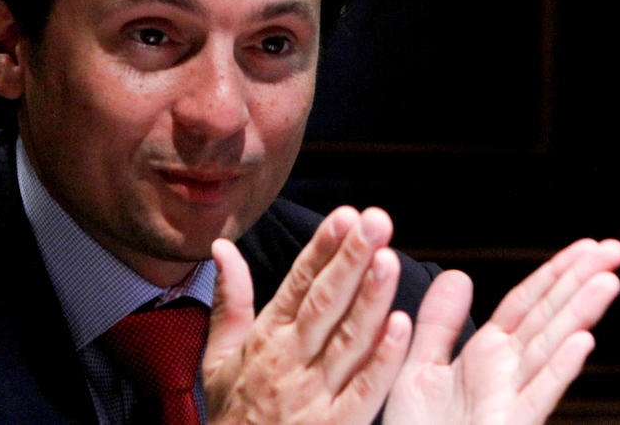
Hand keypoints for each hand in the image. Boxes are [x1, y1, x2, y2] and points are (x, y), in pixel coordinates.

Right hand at [202, 206, 412, 424]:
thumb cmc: (232, 414)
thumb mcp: (218, 357)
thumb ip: (229, 300)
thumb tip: (222, 246)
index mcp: (267, 338)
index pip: (298, 283)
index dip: (322, 248)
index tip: (345, 215)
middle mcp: (290, 360)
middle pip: (325, 302)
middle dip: (351, 259)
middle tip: (375, 220)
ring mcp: (313, 395)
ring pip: (347, 339)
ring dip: (370, 298)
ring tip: (389, 258)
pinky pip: (362, 391)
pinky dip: (381, 360)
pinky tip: (401, 327)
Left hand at [383, 238, 619, 424]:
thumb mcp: (418, 367)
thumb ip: (439, 323)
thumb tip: (458, 275)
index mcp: (486, 355)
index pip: (527, 303)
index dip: (556, 273)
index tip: (586, 246)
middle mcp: (505, 372)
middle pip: (548, 317)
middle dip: (580, 282)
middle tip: (615, 250)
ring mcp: (510, 399)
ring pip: (551, 348)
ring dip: (580, 315)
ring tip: (607, 282)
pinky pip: (537, 395)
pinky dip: (560, 369)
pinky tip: (582, 342)